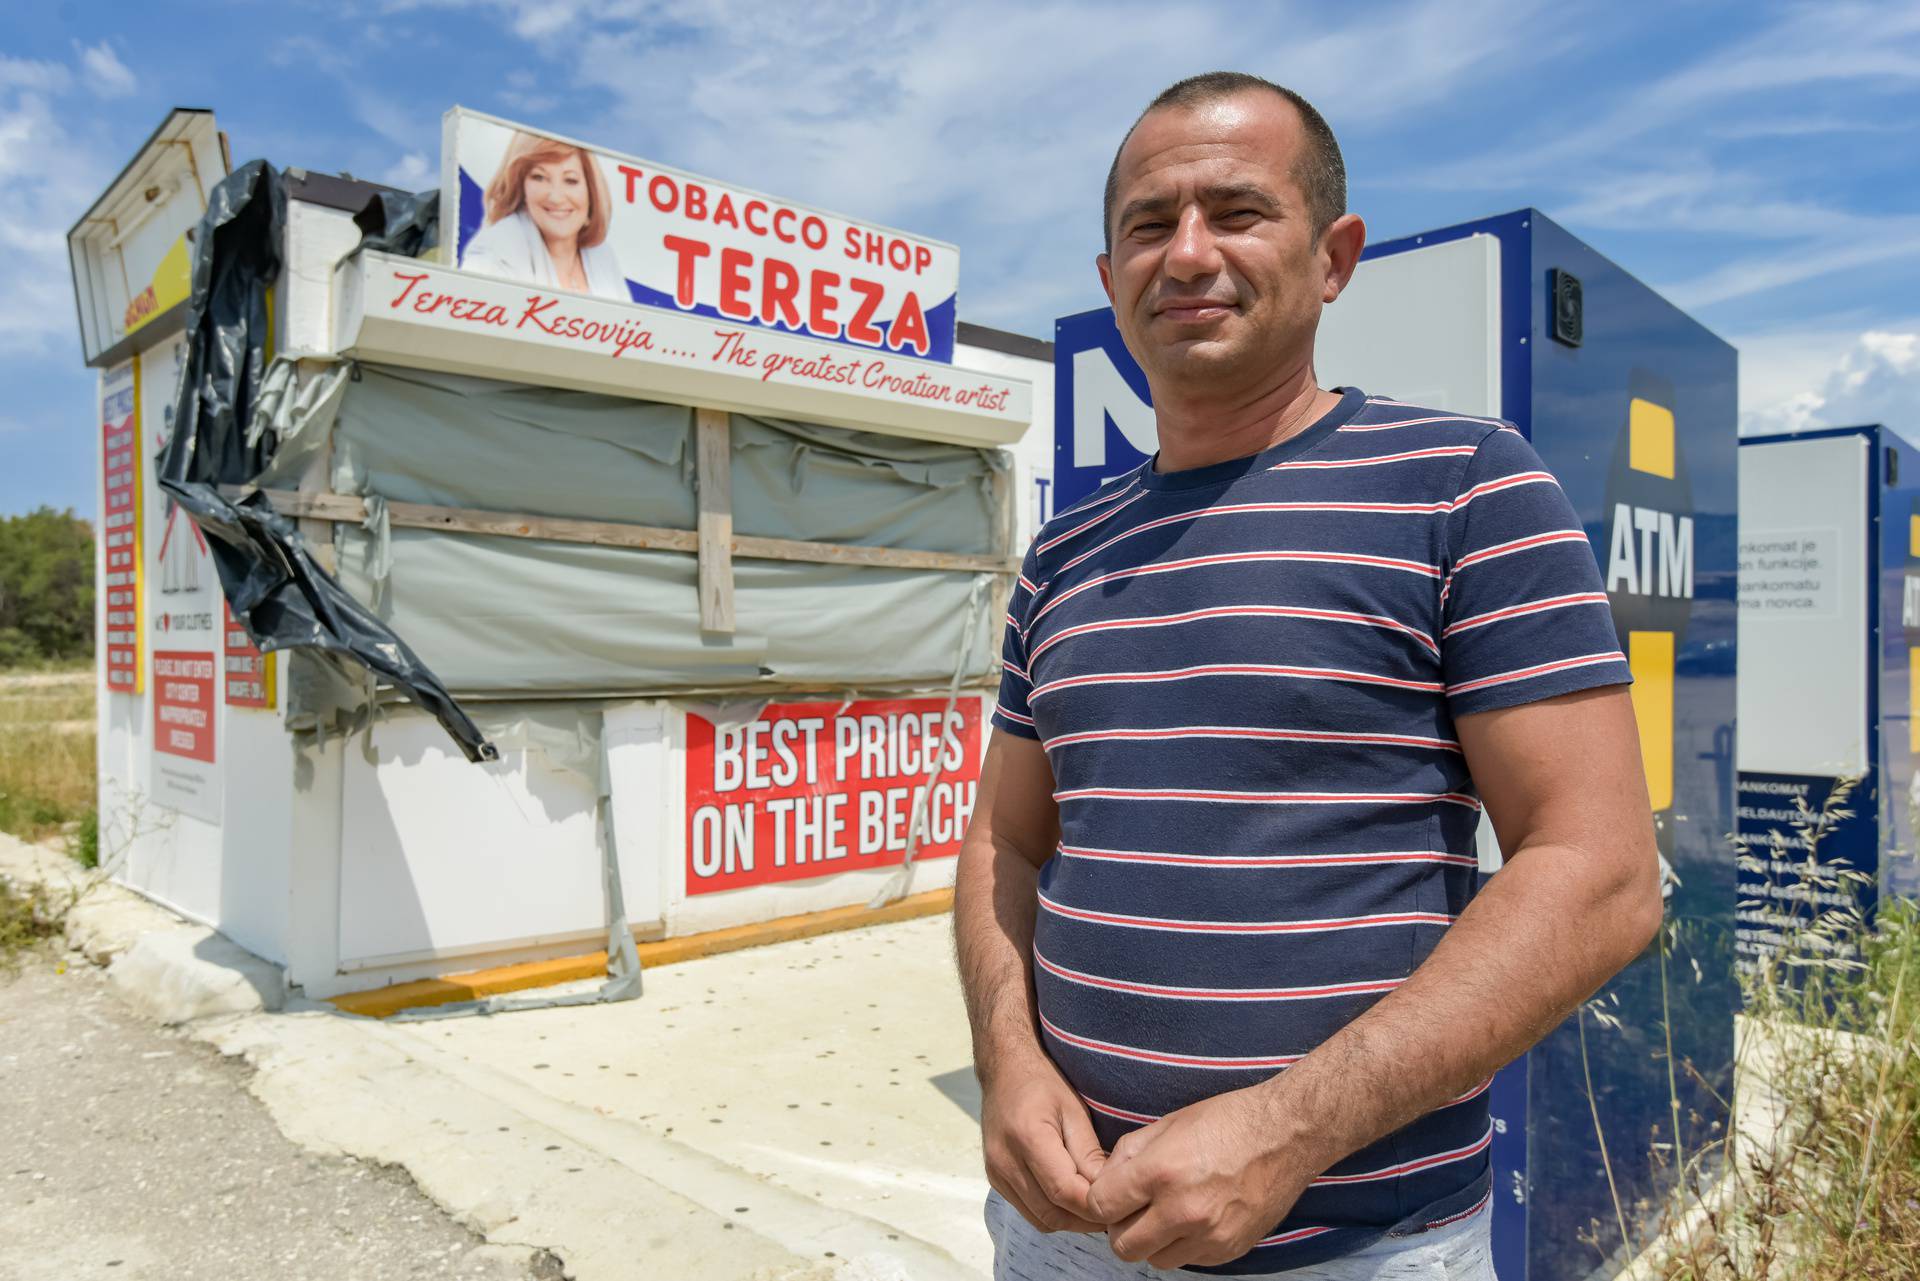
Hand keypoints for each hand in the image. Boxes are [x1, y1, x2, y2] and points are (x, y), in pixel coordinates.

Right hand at [980, 1053, 1109, 1233]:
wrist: (1004, 1071)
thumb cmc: (1043, 1085)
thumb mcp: (1075, 1110)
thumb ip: (1089, 1153)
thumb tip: (1108, 1191)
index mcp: (1027, 1137)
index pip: (1064, 1191)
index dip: (1093, 1206)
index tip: (1119, 1205)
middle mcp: (1005, 1160)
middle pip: (1051, 1212)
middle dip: (1085, 1219)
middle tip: (1114, 1213)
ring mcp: (996, 1173)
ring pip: (1040, 1219)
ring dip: (1070, 1221)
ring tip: (1095, 1208)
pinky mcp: (995, 1179)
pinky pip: (1028, 1212)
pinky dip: (1053, 1214)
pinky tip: (1072, 1201)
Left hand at [1085, 1085, 1316, 1269]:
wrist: (1286, 1135)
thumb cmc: (1228, 1121)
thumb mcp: (1168, 1123)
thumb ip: (1129, 1154)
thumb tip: (1105, 1179)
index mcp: (1161, 1173)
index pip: (1100, 1208)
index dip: (1099, 1200)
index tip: (1110, 1193)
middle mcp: (1183, 1210)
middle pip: (1123, 1246)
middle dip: (1120, 1228)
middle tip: (1133, 1208)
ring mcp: (1208, 1236)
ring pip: (1154, 1260)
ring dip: (1152, 1241)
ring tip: (1166, 1212)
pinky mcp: (1228, 1250)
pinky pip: (1188, 1261)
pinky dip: (1182, 1245)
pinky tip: (1193, 1217)